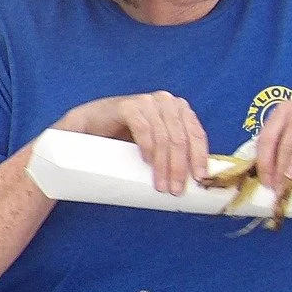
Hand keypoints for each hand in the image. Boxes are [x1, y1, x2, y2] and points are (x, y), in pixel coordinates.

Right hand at [57, 92, 208, 196]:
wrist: (91, 124)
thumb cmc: (126, 136)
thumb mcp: (157, 142)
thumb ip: (174, 149)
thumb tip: (194, 178)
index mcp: (179, 109)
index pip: (196, 134)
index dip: (200, 158)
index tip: (199, 179)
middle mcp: (167, 102)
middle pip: (180, 139)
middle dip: (179, 167)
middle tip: (175, 190)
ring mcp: (147, 102)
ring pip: (164, 137)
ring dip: (163, 165)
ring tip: (160, 185)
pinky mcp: (128, 106)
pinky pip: (143, 129)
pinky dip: (147, 148)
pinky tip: (147, 162)